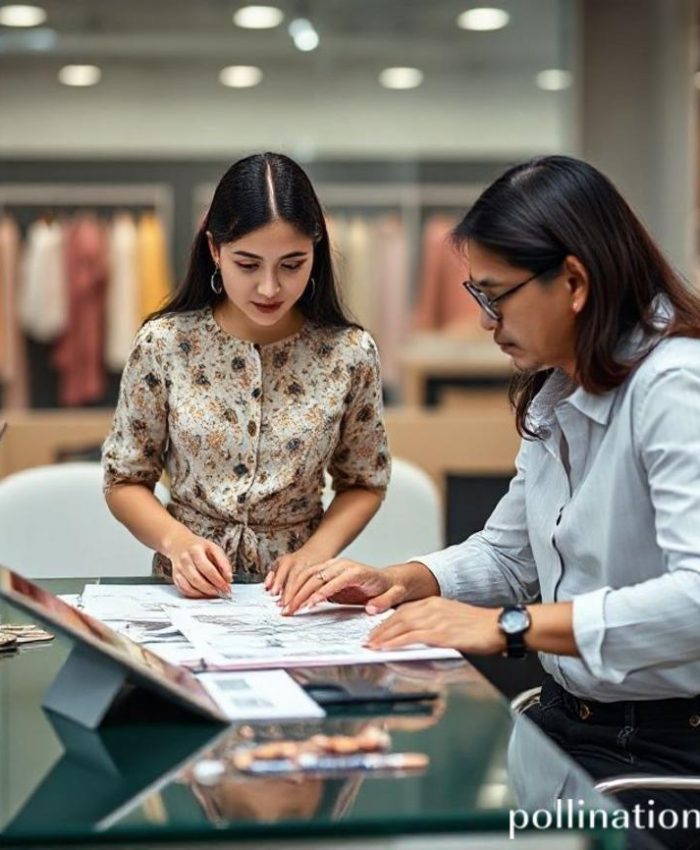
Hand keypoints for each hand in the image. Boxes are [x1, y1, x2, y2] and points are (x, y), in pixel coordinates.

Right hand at [166, 530, 231, 598]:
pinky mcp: (175, 575)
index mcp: (196, 550)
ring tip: (214, 593)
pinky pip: (184, 589)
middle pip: (198, 579)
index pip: (209, 569)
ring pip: (190, 586)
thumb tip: (228, 578)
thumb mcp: (214, 548)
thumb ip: (223, 562)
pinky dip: (195, 594)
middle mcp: (185, 558)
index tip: (227, 586)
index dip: (219, 580)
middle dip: (212, 589)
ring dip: (204, 593)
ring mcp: (179, 568)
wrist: (179, 543)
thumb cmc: (199, 547)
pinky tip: (203, 593)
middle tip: (221, 592)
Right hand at [267, 557, 407, 615]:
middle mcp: (342, 565)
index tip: (309, 605)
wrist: (387, 580)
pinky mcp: (327, 572)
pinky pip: (308, 577)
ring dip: (295, 590)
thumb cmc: (388, 588)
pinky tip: (290, 600)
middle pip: (317, 576)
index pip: (335, 581)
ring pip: (309, 575)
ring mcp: (333, 566)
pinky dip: (297, 587)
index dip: (321, 592)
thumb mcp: (393, 595)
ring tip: (286, 607)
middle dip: (301, 593)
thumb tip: (371, 608)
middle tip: (290, 609)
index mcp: (356, 571)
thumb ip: (383, 602)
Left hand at [365, 598, 505, 654]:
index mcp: (434, 602)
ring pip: (401, 625)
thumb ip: (434, 622)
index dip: (386, 621)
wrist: (499, 626)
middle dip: (380, 629)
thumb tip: (417, 633)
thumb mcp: (452, 617)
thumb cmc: (479, 626)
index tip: (375, 630)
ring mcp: (435, 620)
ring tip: (371, 645)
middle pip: (398, 617)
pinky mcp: (441, 633)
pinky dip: (396, 642)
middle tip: (367, 639)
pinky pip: (412, 636)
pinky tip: (386, 648)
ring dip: (383, 636)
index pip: (403, 610)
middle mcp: (432, 608)